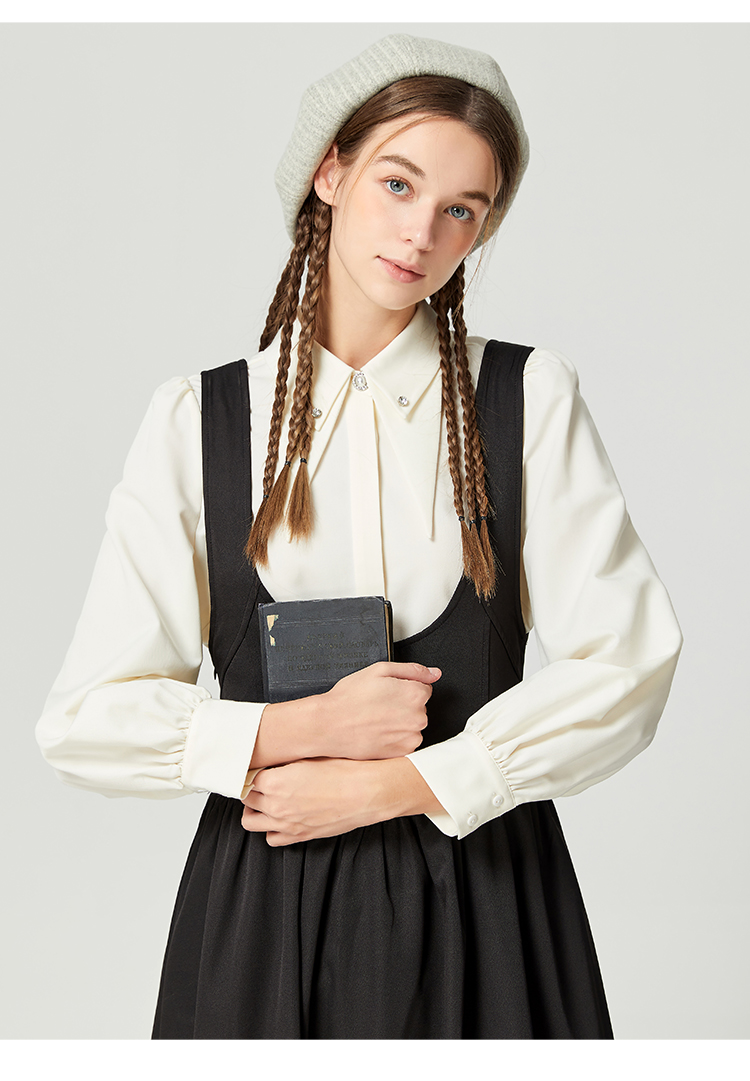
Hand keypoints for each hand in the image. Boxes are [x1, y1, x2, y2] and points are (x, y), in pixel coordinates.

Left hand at [240, 756, 443, 846]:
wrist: (367, 792)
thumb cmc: (344, 770)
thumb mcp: (310, 755)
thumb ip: (285, 760)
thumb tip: (273, 760)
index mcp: (275, 782)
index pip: (246, 776)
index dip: (250, 769)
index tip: (255, 766)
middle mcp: (276, 805)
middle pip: (246, 797)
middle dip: (250, 787)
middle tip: (261, 779)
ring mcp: (287, 823)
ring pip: (251, 821)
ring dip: (255, 808)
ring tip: (266, 798)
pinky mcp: (300, 835)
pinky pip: (271, 838)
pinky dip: (271, 828)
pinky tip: (281, 815)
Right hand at [317, 661, 440, 759]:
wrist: (330, 726)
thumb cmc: (350, 698)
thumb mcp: (379, 670)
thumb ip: (412, 670)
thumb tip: (434, 673)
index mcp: (415, 694)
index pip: (424, 688)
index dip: (404, 688)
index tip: (388, 692)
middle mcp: (418, 718)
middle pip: (420, 707)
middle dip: (404, 704)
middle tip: (379, 705)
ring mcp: (411, 737)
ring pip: (413, 725)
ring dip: (401, 722)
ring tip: (377, 719)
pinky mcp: (401, 752)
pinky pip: (406, 741)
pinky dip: (396, 737)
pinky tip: (378, 731)